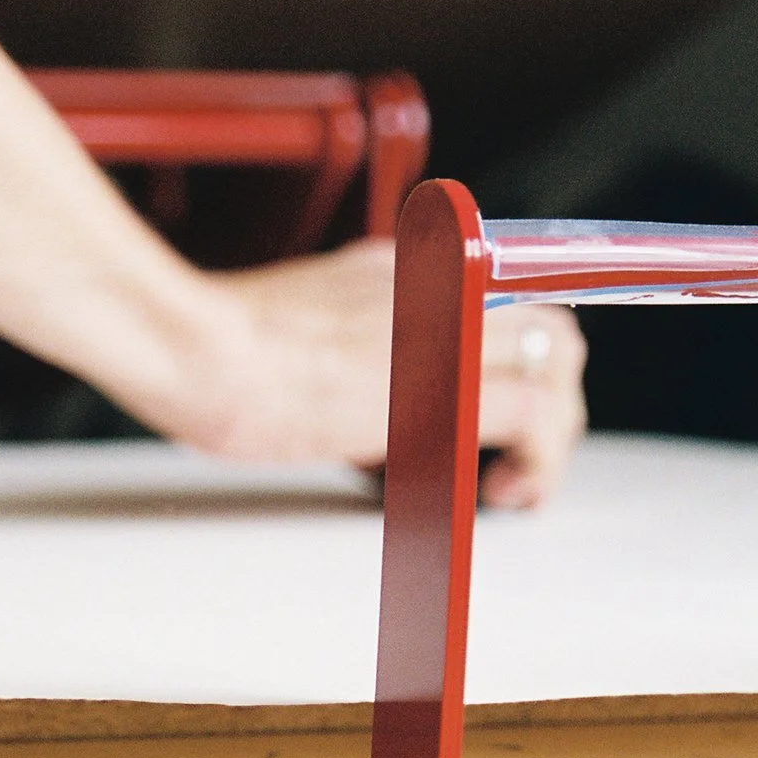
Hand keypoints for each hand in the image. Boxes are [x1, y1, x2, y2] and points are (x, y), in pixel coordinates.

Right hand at [188, 238, 588, 508]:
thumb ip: (347, 331)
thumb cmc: (212, 348)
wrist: (198, 349)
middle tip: (518, 453)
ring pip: (559, 364)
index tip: (503, 401)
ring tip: (514, 484)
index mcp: (404, 263)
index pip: (502, 293)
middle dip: (551, 395)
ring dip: (550, 431)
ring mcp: (453, 326)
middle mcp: (441, 281)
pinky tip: (505, 494)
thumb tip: (359, 382)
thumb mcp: (296, 316)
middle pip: (550, 325)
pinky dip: (540, 463)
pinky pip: (539, 419)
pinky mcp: (455, 383)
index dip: (519, 355)